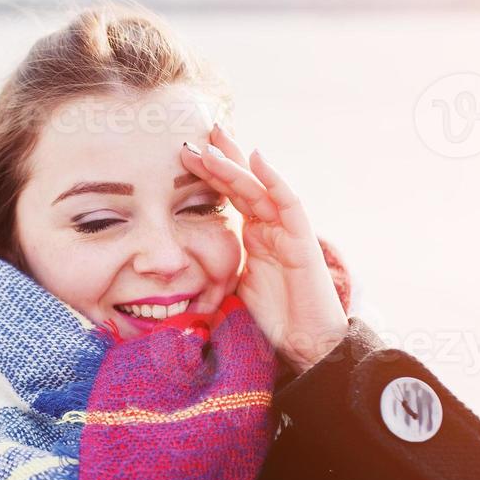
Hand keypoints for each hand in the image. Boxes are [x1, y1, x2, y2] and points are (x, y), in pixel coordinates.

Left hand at [179, 123, 347, 374]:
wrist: (303, 345)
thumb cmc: (271, 320)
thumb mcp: (231, 287)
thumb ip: (213, 269)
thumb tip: (175, 268)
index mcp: (252, 234)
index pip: (228, 196)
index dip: (209, 174)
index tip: (185, 154)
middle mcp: (269, 226)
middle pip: (243, 184)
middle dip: (221, 158)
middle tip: (198, 134)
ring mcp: (286, 231)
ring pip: (259, 189)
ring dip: (236, 166)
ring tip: (213, 143)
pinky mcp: (302, 241)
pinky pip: (289, 204)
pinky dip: (274, 181)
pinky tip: (259, 160)